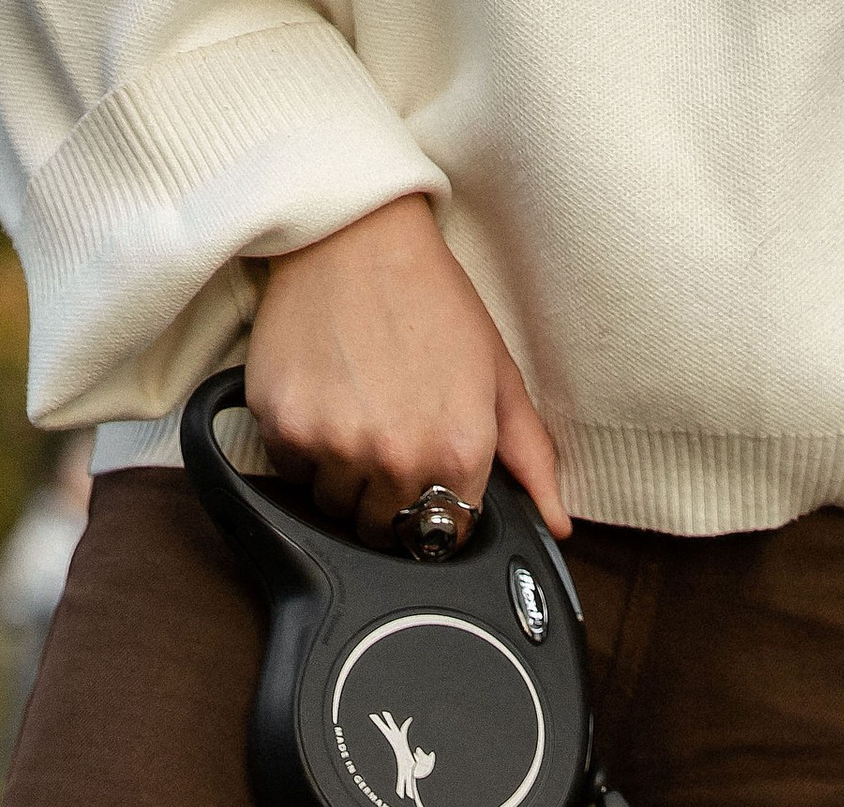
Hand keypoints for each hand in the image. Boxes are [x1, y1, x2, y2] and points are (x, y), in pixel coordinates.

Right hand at [247, 193, 570, 546]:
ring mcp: (337, 443)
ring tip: (354, 411)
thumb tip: (557, 523)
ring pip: (332, 506)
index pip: (441, 536)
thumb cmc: (431, 297)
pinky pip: (290, 472)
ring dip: (340, 475)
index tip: (424, 478)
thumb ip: (530, 458)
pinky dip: (300, 446)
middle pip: (381, 529)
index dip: (433, 510)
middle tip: (385, 434)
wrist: (358, 233)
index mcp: (458, 451)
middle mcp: (397, 456)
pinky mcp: (286, 424)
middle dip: (384, 496)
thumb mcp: (497, 373)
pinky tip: (322, 396)